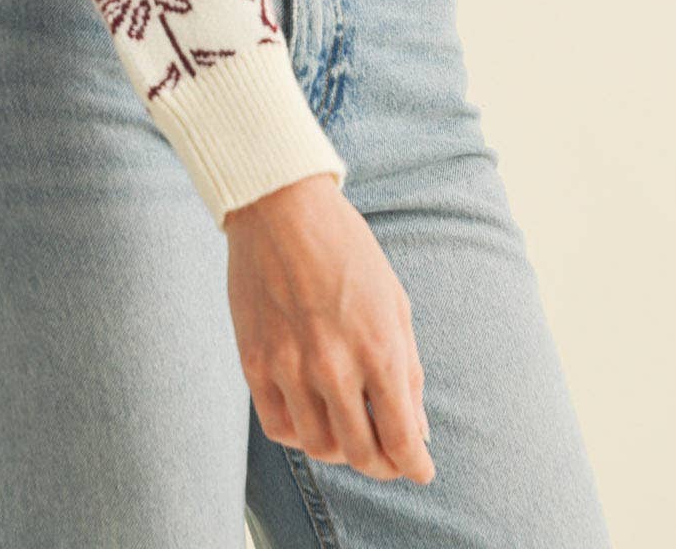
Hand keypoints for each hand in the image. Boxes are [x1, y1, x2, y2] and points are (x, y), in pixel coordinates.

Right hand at [226, 176, 433, 485]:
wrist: (279, 206)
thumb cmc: (345, 247)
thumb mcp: (394, 300)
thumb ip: (408, 369)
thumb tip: (417, 429)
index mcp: (378, 348)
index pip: (402, 439)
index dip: (416, 466)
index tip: (420, 469)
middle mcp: (334, 366)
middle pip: (362, 454)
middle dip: (383, 466)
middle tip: (389, 458)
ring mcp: (289, 366)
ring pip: (319, 447)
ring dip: (341, 451)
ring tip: (350, 432)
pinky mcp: (254, 362)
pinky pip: (278, 426)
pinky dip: (300, 434)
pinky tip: (311, 416)